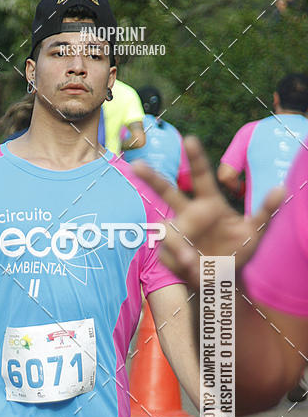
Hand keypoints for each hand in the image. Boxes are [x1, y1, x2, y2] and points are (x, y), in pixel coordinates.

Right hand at [132, 137, 285, 288]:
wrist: (224, 278)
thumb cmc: (239, 250)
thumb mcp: (256, 232)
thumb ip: (266, 210)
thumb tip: (281, 188)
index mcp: (209, 203)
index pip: (201, 177)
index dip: (195, 158)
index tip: (189, 139)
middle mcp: (189, 215)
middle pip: (167, 192)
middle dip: (151, 178)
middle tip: (136, 164)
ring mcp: (177, 234)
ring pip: (166, 230)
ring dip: (177, 245)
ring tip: (191, 260)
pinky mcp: (168, 253)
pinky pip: (168, 255)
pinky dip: (179, 263)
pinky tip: (193, 270)